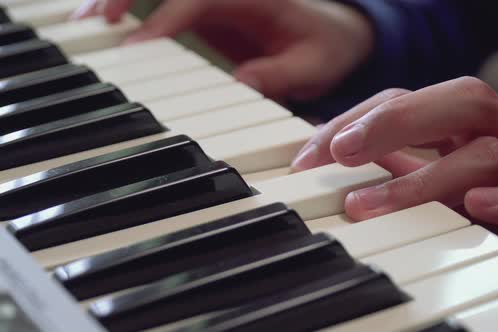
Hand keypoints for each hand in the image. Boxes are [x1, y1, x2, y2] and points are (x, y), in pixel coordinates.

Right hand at [71, 0, 373, 100]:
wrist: (338, 35)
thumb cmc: (328, 46)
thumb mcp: (314, 66)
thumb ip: (279, 74)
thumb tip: (238, 84)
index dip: (167, 17)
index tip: (140, 43)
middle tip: (91, 20)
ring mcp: (214, 2)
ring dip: (120, 1)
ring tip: (84, 24)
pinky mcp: (206, 16)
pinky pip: (163, 9)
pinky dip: (135, 16)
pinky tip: (109, 31)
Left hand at [291, 77, 497, 282]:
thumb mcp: (440, 176)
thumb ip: (399, 160)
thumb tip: (336, 150)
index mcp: (468, 125)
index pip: (410, 101)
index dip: (356, 121)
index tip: (308, 157)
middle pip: (460, 101)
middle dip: (393, 120)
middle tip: (338, 152)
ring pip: (489, 154)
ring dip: (423, 178)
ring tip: (367, 204)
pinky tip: (474, 207)